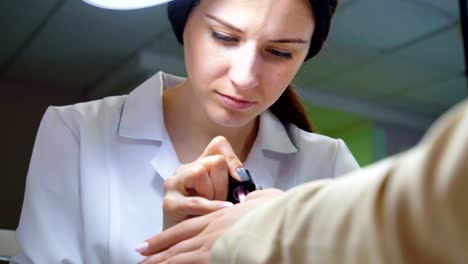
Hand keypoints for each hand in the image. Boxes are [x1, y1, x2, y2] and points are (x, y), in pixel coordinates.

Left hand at [138, 189, 284, 263]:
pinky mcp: (213, 256)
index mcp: (219, 216)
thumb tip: (250, 199)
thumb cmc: (275, 211)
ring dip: (159, 261)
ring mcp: (210, 245)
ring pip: (177, 255)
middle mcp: (210, 230)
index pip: (186, 226)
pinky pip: (186, 263)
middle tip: (138, 256)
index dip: (164, 236)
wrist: (280, 221)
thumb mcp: (263, 200)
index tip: (147, 243)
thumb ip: (251, 200)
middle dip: (155, 250)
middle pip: (176, 242)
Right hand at [163, 136, 247, 228]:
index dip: (232, 158)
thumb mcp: (226, 194)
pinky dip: (211, 206)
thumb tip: (243, 177)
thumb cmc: (210, 217)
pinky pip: (195, 200)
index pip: (218, 144)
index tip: (240, 177)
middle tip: (222, 201)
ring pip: (201, 171)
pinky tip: (222, 209)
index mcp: (199, 164)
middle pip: (215, 161)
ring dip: (214, 193)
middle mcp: (184, 169)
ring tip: (212, 208)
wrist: (186, 243)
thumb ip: (234, 181)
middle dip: (225, 183)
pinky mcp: (169, 202)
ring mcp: (174, 183)